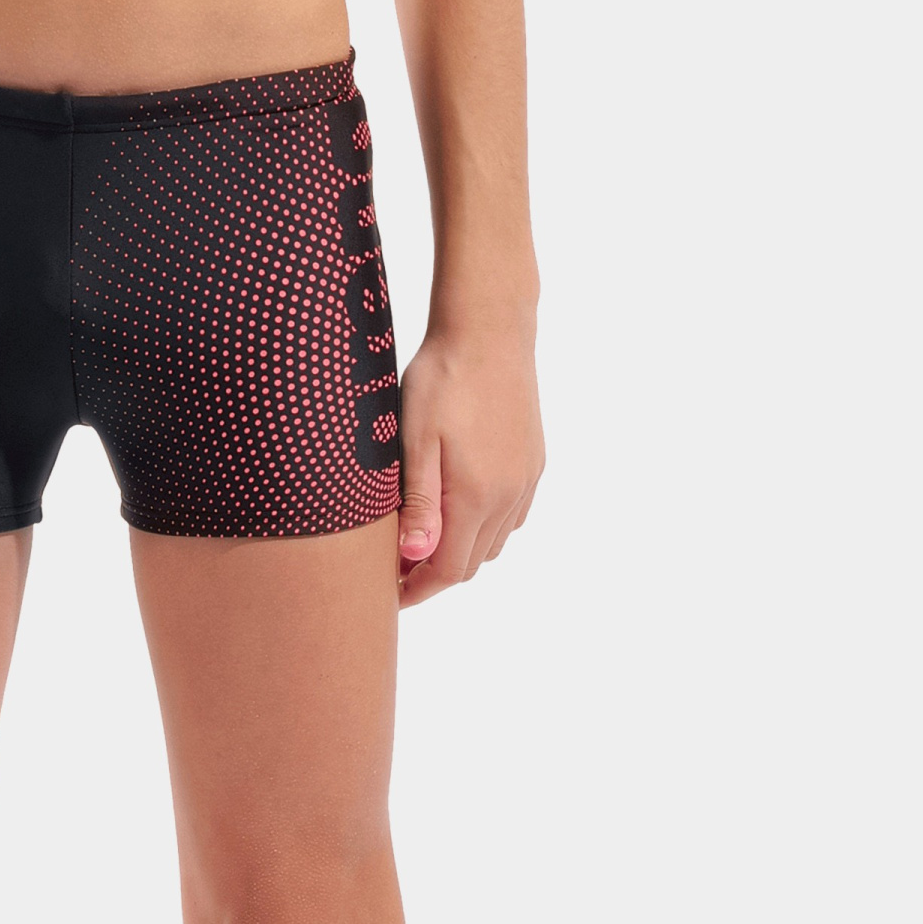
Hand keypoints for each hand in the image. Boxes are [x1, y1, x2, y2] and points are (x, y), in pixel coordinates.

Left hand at [394, 328, 542, 607]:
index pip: (448, 569)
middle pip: (472, 562)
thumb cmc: (443, 378)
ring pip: (495, 541)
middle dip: (435, 574)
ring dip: (461, 550)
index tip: (388, 593)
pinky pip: (512, 514)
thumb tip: (417, 558)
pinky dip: (486, 526)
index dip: (417, 589)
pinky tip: (461, 508)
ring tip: (423, 539)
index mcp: (477, 496)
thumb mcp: (416, 438)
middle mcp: (508, 496)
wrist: (489, 329)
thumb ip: (420, 501)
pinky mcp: (534, 461)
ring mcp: (525, 479)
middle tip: (397, 568)